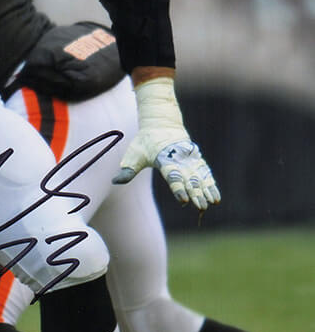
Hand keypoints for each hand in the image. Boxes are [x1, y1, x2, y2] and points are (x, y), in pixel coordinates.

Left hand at [112, 77, 219, 209]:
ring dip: (206, 191)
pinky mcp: (196, 160)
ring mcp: (190, 160)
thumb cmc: (145, 142)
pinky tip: (216, 197)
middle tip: (201, 208)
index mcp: (164, 159)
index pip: (172, 176)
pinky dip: (211, 184)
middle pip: (189, 179)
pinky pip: (206, 173)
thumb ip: (127, 170)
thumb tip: (114, 181)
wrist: (161, 124)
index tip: (183, 200)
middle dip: (196, 194)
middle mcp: (180, 160)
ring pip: (200, 177)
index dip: (178, 188)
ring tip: (212, 204)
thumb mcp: (134, 154)